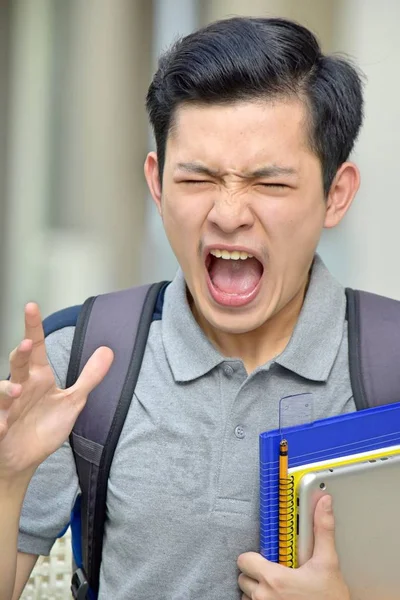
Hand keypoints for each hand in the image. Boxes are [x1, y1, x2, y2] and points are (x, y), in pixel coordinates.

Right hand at [0, 302, 112, 479]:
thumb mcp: (73, 401)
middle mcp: (20, 386)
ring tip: (18, 390)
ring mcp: (7, 407)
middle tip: (27, 343)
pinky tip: (2, 428)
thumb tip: (109, 350)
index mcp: (37, 377)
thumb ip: (89, 377)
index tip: (31, 306)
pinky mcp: (0, 427)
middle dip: (20, 352)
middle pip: (17, 364)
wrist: (26, 457)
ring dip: (7, 389)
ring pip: (1, 391)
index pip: (36, 348)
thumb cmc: (44, 426)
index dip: (33, 327)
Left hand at [237, 495, 349, 599]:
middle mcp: (264, 597)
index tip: (267, 558)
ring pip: (247, 595)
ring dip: (259, 592)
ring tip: (279, 590)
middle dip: (257, 575)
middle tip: (276, 574)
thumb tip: (323, 503)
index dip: (254, 557)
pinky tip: (279, 599)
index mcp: (274, 579)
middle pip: (244, 578)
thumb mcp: (328, 563)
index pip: (244, 561)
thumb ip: (322, 530)